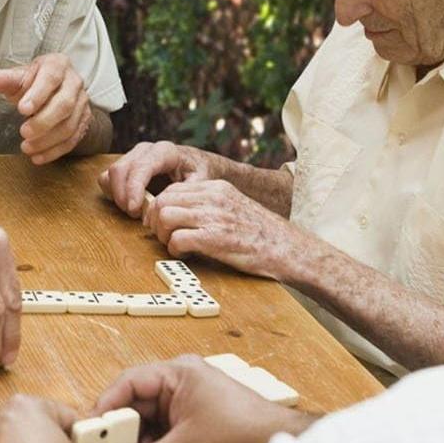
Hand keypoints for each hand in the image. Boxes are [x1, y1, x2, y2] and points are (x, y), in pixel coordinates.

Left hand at [0, 54, 91, 164]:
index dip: (38, 94)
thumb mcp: (19, 78)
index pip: (51, 78)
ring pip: (69, 125)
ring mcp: (82, 103)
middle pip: (64, 104)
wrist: (54, 91)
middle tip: (23, 132)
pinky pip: (72, 140)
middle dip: (43, 121)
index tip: (22, 109)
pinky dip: (54, 151)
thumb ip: (4, 80)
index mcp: (58, 65)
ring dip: (47, 140)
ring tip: (26, 147)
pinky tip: (37, 157)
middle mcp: (74, 82)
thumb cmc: (34, 83)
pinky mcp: (83, 122)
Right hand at [95, 355, 306, 442]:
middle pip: (135, 404)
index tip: (91, 427)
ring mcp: (187, 405)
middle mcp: (179, 384)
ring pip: (147, 422)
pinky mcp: (193, 426)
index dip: (107, 405)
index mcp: (178, 373)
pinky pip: (161, 435)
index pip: (130, 382)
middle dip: (119, 429)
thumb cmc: (245, 431)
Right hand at [99, 141, 219, 217]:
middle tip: (135, 215)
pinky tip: (128, 204)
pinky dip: (112, 193)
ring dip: (117, 195)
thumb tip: (164, 202)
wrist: (198, 165)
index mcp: (166, 151)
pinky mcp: (126, 164)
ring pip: (111, 173)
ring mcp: (134, 155)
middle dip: (122, 196)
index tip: (134, 210)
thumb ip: (185, 191)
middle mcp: (146, 149)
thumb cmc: (200, 174)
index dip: (133, 189)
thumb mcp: (201, 183)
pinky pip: (107, 177)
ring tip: (134, 211)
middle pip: (120, 170)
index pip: (140, 167)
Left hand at [145, 179, 304, 279]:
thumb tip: (177, 213)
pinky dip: (175, 250)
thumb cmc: (262, 234)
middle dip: (155, 220)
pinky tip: (186, 255)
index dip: (161, 207)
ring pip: (164, 216)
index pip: (173, 189)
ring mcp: (213, 217)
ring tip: (174, 245)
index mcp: (217, 188)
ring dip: (163, 234)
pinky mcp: (214, 239)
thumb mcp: (234, 207)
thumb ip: (209, 206)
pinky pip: (177, 240)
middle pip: (163, 200)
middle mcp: (213, 197)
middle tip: (163, 236)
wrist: (288, 249)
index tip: (162, 222)